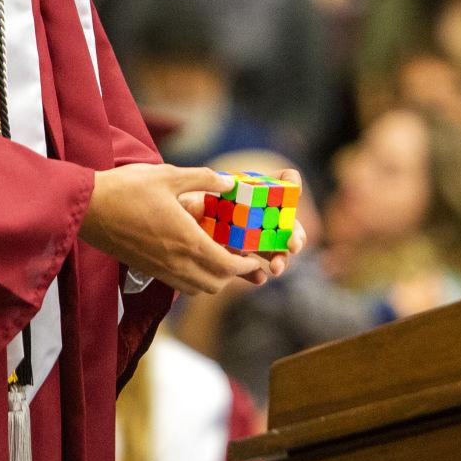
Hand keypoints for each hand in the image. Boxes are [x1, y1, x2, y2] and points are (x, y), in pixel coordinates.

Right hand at [81, 165, 271, 293]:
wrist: (87, 208)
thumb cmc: (127, 189)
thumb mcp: (169, 175)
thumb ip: (203, 179)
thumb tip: (228, 182)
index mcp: (186, 240)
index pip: (226, 266)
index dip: (244, 266)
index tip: (253, 259)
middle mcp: (175, 261)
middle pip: (215, 284)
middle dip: (232, 275)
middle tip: (239, 258)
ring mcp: (159, 269)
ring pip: (197, 288)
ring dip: (213, 279)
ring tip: (217, 258)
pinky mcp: (146, 269)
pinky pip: (178, 284)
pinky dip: (193, 278)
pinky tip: (191, 257)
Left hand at [176, 167, 309, 279]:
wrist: (166, 229)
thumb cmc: (180, 204)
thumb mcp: (187, 193)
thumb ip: (199, 192)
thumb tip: (211, 195)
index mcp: (249, 191)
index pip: (280, 182)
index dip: (290, 185)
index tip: (293, 192)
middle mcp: (254, 214)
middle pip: (284, 221)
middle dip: (294, 233)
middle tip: (292, 245)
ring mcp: (247, 238)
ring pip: (272, 247)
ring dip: (279, 257)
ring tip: (276, 268)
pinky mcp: (235, 259)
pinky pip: (250, 268)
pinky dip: (256, 273)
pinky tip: (259, 278)